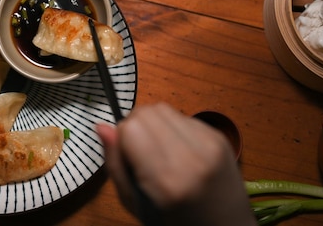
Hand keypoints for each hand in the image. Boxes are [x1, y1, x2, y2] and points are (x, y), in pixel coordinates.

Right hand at [96, 103, 255, 225]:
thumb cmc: (174, 223)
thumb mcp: (136, 205)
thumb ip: (116, 165)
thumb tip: (101, 126)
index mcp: (168, 180)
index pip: (130, 127)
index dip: (122, 139)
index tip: (128, 159)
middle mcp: (192, 157)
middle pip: (146, 112)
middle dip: (135, 127)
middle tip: (141, 154)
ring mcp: (211, 144)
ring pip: (164, 108)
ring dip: (154, 124)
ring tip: (160, 151)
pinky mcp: (220, 137)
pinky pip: (183, 116)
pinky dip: (174, 128)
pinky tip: (179, 151)